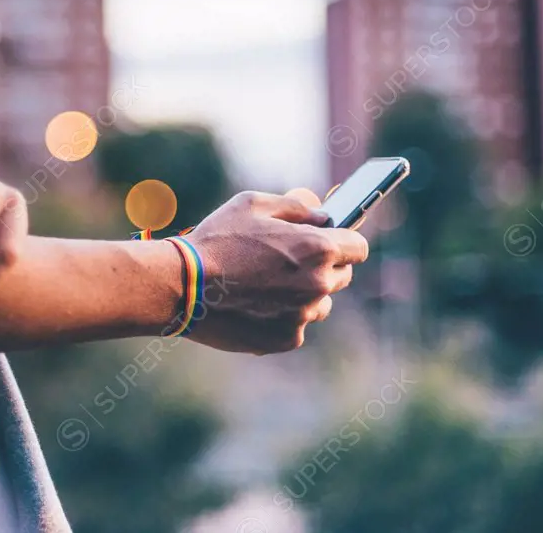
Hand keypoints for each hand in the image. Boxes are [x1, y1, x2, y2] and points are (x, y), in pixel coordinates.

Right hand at [179, 191, 367, 354]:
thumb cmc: (217, 239)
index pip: (358, 247)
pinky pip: (297, 324)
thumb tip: (321, 213)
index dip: (345, 241)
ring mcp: (303, 315)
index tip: (331, 241)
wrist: (183, 285)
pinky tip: (255, 303)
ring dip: (306, 293)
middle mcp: (318, 284)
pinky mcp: (286, 339)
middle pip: (342, 276)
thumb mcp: (252, 204)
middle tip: (291, 260)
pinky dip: (283, 315)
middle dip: (324, 266)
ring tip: (270, 284)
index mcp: (318, 247)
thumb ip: (295, 206)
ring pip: (321, 303)